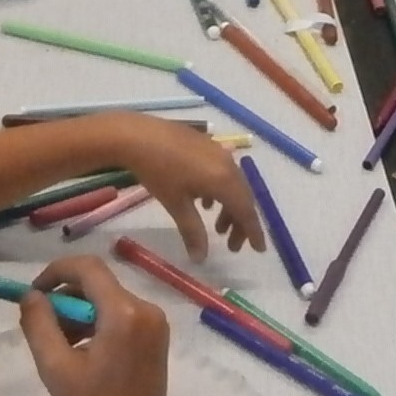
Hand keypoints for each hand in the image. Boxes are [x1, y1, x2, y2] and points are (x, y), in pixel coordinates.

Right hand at [18, 255, 167, 395]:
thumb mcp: (54, 365)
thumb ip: (39, 323)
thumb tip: (31, 296)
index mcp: (126, 313)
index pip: (89, 268)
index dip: (57, 271)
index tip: (34, 292)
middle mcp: (149, 311)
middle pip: (100, 285)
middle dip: (67, 298)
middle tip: (42, 325)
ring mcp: (157, 326)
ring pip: (110, 301)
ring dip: (81, 313)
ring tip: (60, 346)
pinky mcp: (158, 341)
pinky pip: (124, 317)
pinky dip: (99, 324)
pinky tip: (82, 353)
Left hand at [98, 114, 263, 257]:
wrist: (137, 136)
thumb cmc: (158, 173)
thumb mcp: (176, 205)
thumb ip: (193, 232)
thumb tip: (201, 260)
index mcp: (225, 180)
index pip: (246, 211)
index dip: (253, 232)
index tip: (258, 250)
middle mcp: (228, 165)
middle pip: (243, 198)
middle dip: (240, 223)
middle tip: (231, 245)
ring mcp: (219, 152)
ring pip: (233, 185)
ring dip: (229, 208)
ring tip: (216, 227)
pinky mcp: (208, 145)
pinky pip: (223, 173)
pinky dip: (220, 192)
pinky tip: (204, 201)